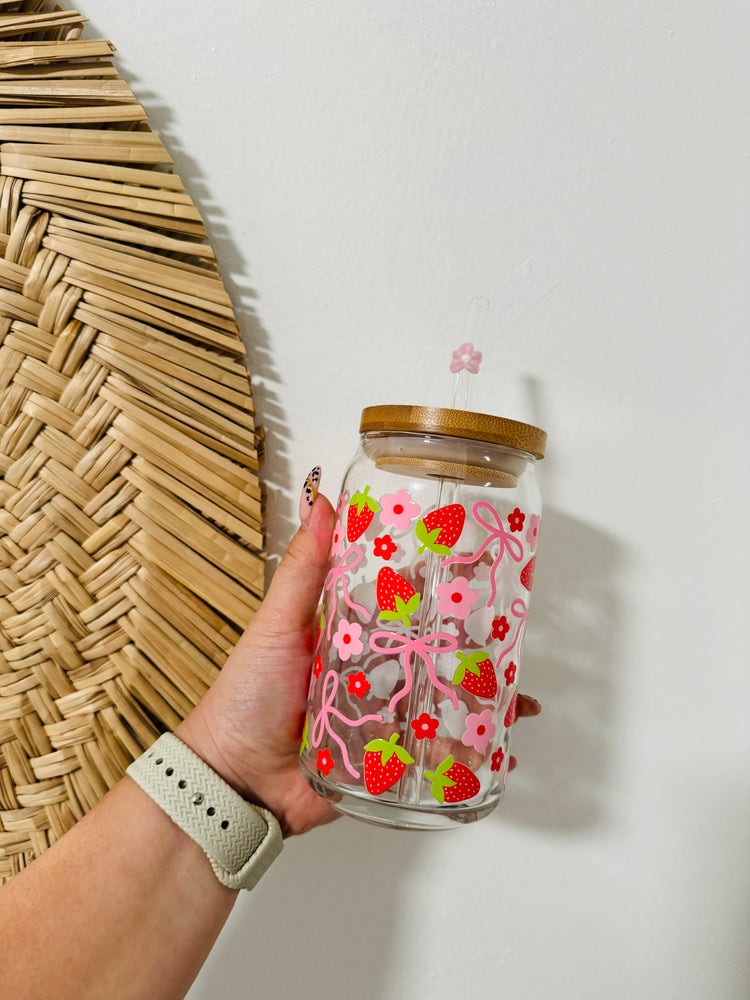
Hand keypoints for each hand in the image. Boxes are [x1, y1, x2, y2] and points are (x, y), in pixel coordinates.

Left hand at [177, 491, 541, 835]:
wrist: (234, 779)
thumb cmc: (247, 696)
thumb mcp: (277, 624)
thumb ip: (304, 569)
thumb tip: (322, 501)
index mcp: (349, 636)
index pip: (401, 605)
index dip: (436, 588)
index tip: (474, 568)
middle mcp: (371, 672)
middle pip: (431, 654)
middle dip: (472, 649)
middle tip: (513, 639)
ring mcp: (382, 717)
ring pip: (440, 703)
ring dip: (479, 701)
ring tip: (516, 701)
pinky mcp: (386, 760)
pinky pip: (432, 754)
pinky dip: (466, 753)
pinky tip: (496, 750)